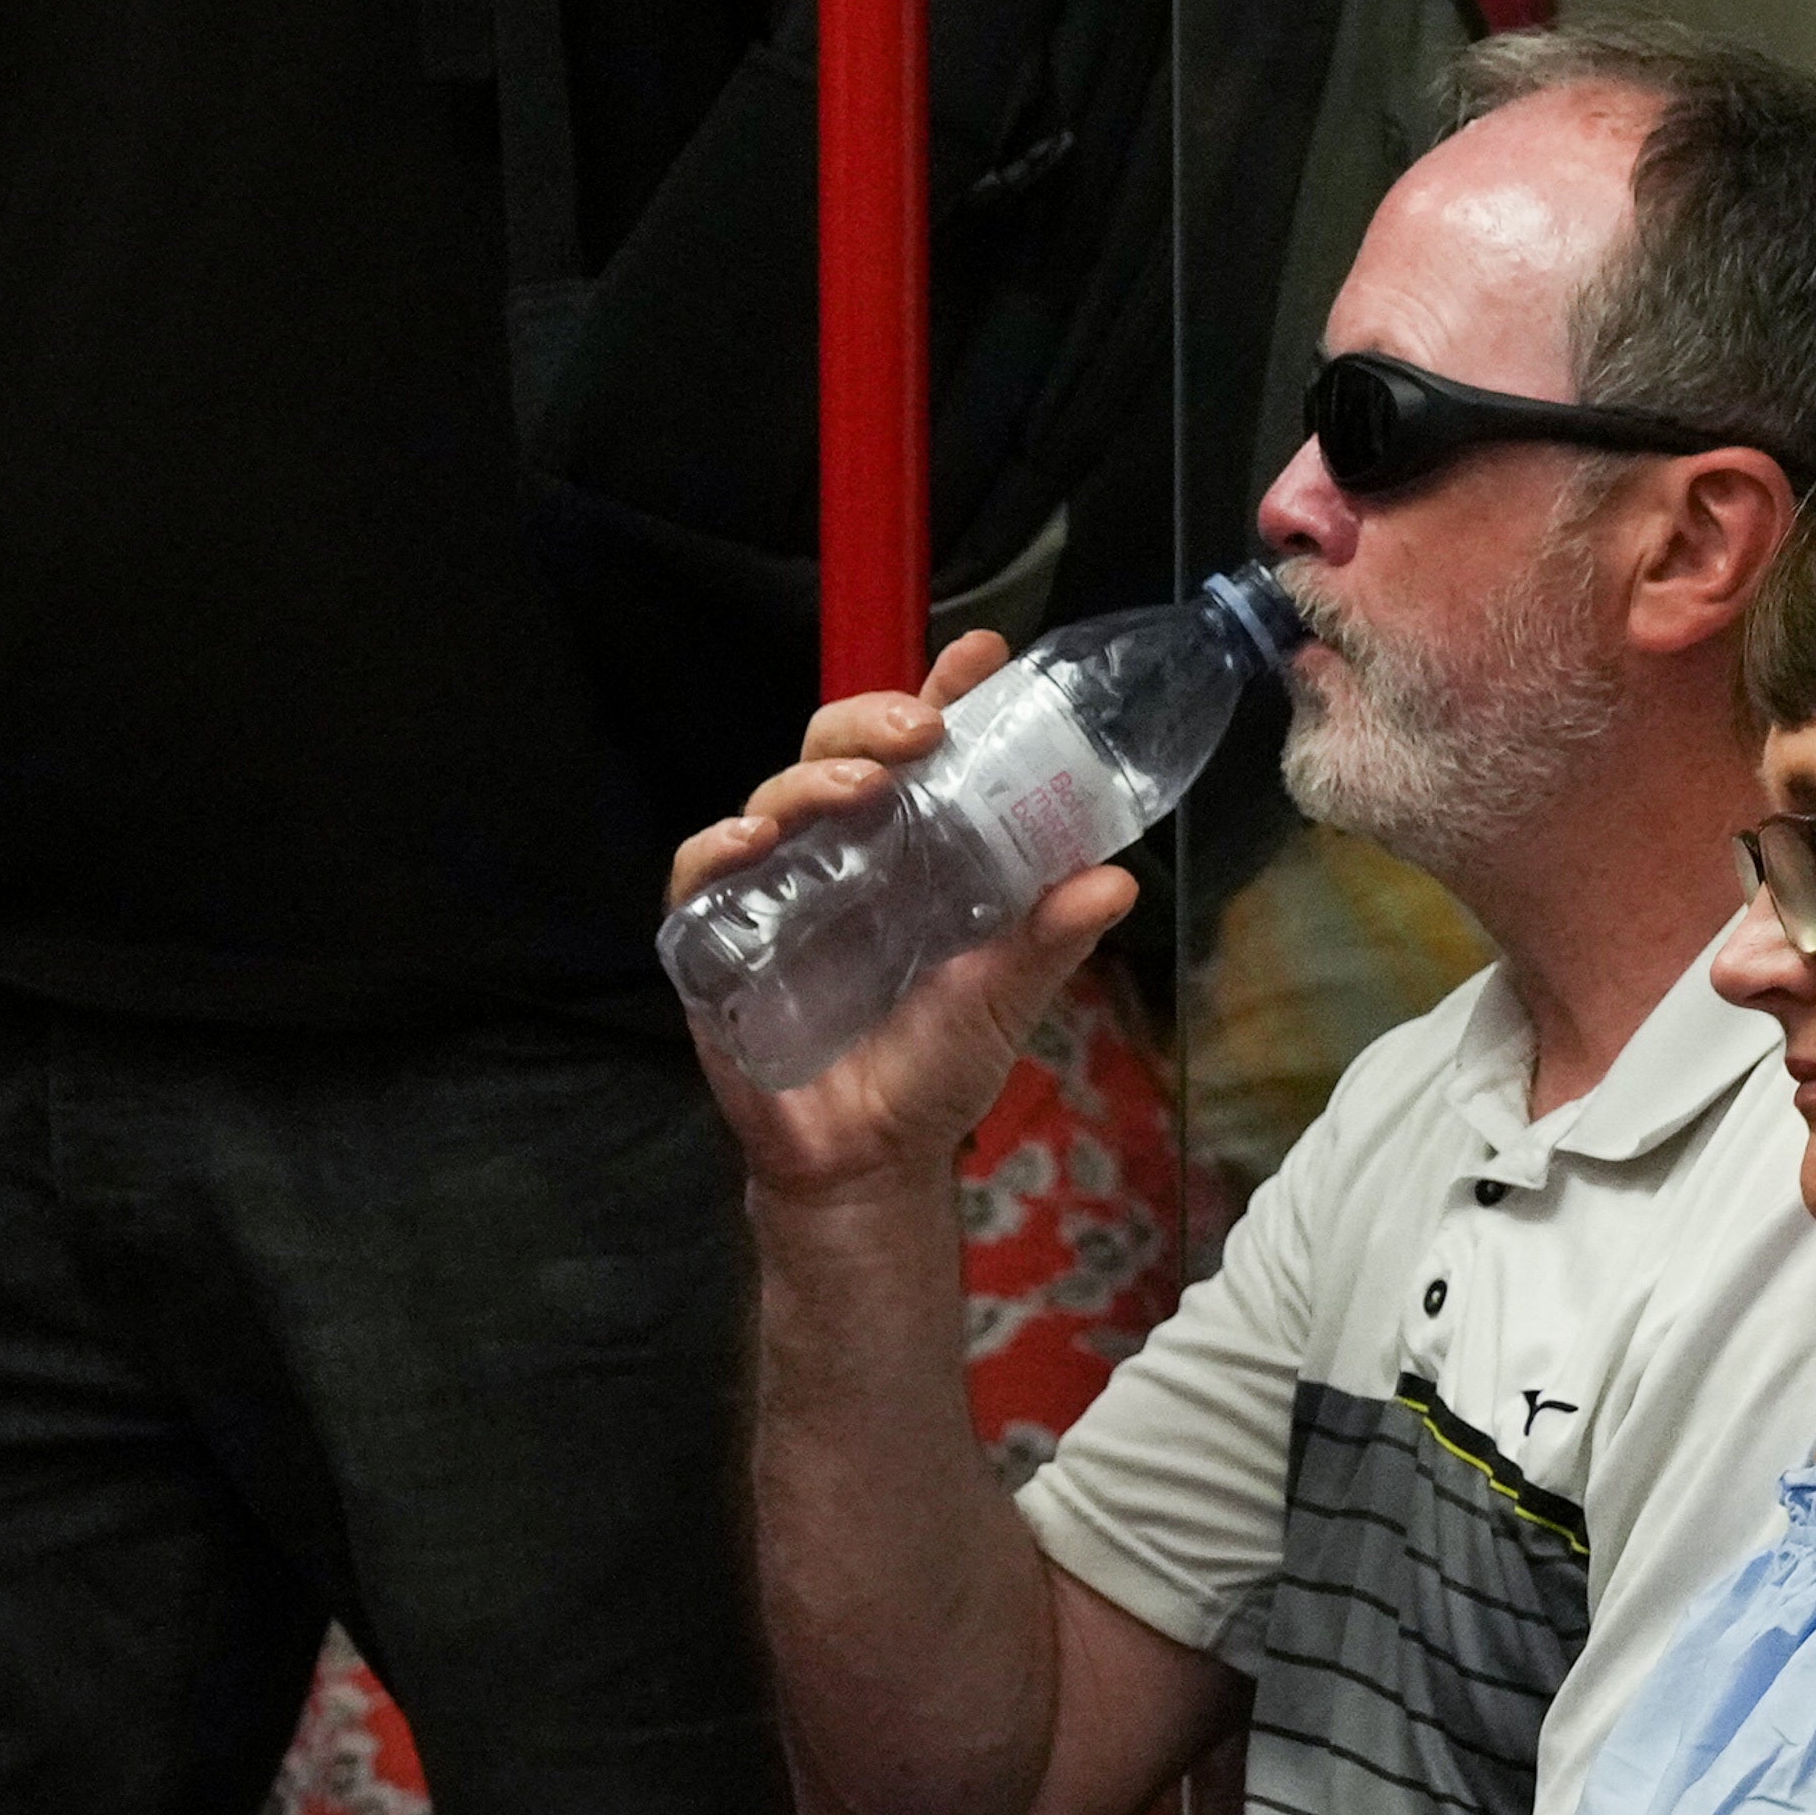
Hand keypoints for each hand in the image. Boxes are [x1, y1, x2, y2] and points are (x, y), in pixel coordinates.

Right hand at [668, 630, 1138, 1205]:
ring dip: (814, 778)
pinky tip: (753, 840)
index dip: (944, 697)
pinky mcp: (714, 935)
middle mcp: (842, 853)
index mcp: (914, 851)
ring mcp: (774, 888)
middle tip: (922, 727)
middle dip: (874, 721)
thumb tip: (1115, 880)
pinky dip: (721, 847)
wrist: (867, 1160)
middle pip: (840, 752)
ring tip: (864, 788)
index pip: (923, 754)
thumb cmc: (933, 1069)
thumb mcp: (1004, 998)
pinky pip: (700, 872)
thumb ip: (1050, 938)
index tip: (982, 654)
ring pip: (776, 796)